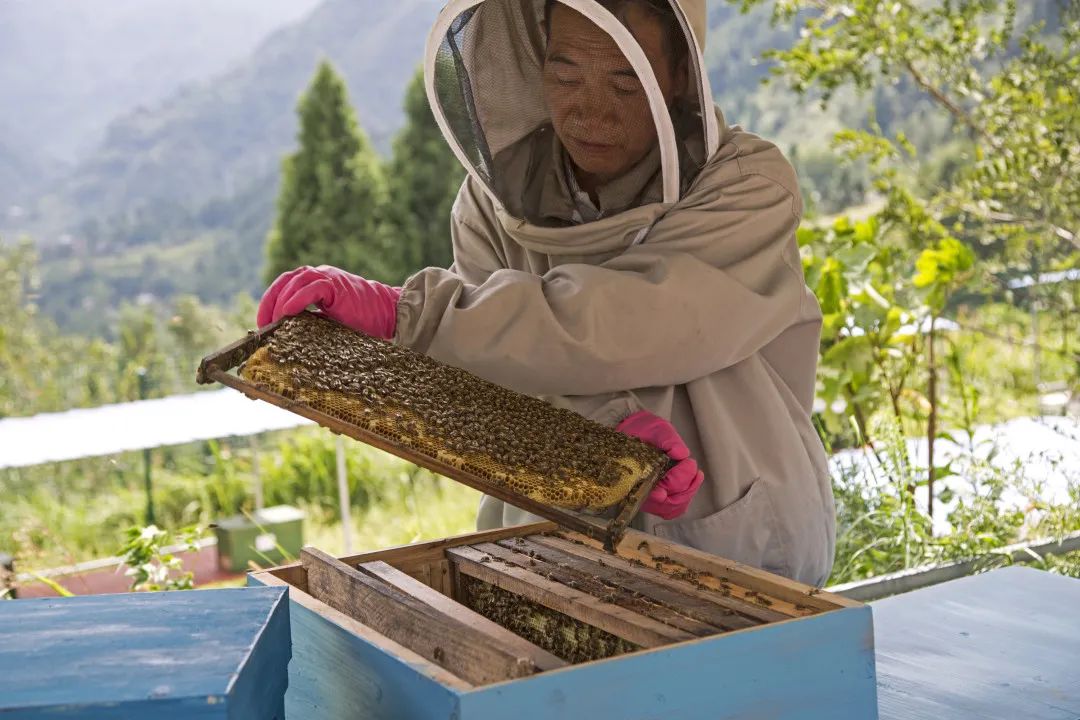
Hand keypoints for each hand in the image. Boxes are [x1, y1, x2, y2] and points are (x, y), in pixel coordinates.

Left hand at [257, 265, 401, 339]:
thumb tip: (287, 333)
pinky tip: (288, 311)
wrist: (387, 313)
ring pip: (295, 280)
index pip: (285, 285)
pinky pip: (313, 288)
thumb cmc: (361, 321)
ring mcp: (328, 278)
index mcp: (316, 283)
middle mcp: (319, 276)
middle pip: (285, 280)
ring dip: (281, 300)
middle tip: (263, 324)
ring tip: (273, 320)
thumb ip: (311, 319)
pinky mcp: (337, 286)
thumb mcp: (329, 320)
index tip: (263, 324)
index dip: (270, 302)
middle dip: (270, 301)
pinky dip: (298, 299)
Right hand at [617, 410, 703, 519]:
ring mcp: (646, 497)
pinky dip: (683, 499)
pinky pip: (670, 510)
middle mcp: (639, 491)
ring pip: (670, 508)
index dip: (677, 479)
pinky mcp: (655, 500)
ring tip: (696, 475)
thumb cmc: (644, 431)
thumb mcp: (655, 429)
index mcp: (635, 473)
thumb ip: (667, 439)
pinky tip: (692, 483)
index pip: (658, 487)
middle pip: (667, 503)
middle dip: (686, 486)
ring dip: (687, 493)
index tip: (689, 462)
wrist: (636, 433)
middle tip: (692, 466)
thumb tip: (681, 454)